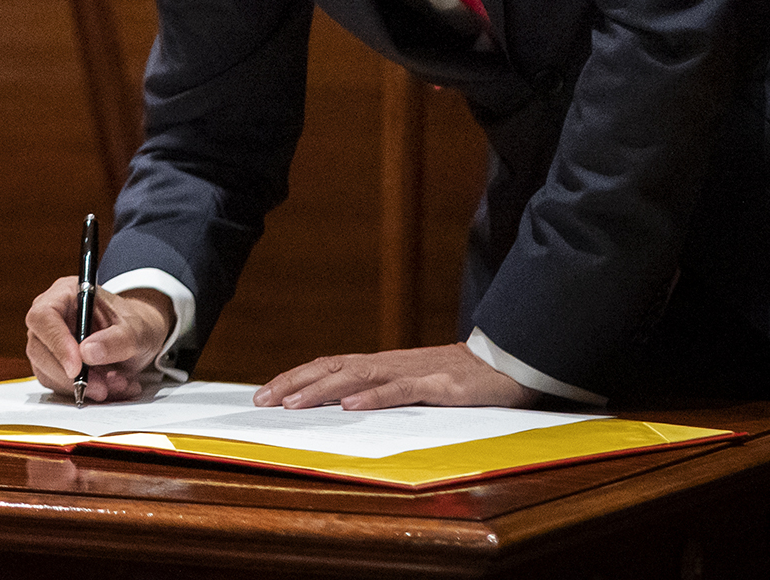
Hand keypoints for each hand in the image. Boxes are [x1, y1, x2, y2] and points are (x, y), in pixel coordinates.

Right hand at [24, 278, 171, 404]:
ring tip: (116, 383)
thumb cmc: (136, 324)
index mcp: (66, 294)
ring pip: (47, 372)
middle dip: (69, 375)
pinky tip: (110, 386)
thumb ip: (115, 340)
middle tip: (101, 387)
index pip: (43, 316)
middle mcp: (53, 317)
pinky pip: (59, 385)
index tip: (77, 368)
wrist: (141, 338)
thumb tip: (87, 353)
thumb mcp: (136, 330)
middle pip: (38, 348)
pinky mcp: (56, 365)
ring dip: (80, 386)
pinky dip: (84, 392)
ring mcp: (51, 343)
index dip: (56, 342)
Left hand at [255, 342, 530, 410]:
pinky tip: (351, 406)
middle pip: (332, 368)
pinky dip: (373, 397)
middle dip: (294, 383)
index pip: (327, 366)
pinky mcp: (437, 384)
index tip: (264, 394)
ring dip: (322, 390)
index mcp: (381, 364)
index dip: (295, 378)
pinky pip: (400, 390)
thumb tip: (341, 406)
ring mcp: (412, 372)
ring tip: (293, 403)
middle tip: (262, 400)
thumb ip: (381, 391)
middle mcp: (389, 363)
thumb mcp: (413, 385)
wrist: (507, 365)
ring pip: (357, 377)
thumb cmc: (458, 379)